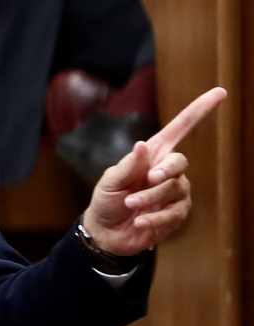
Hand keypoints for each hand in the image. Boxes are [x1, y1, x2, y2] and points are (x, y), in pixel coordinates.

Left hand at [82, 87, 225, 254]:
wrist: (106, 233)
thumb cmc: (106, 201)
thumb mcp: (109, 182)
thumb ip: (127, 166)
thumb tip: (142, 145)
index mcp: (152, 155)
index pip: (179, 129)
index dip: (199, 110)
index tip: (220, 92)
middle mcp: (167, 171)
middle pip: (180, 161)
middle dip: (165, 171)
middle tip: (148, 179)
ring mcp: (175, 192)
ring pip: (175, 189)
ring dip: (150, 198)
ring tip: (130, 205)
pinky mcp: (177, 213)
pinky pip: (174, 213)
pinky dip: (155, 217)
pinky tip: (140, 222)